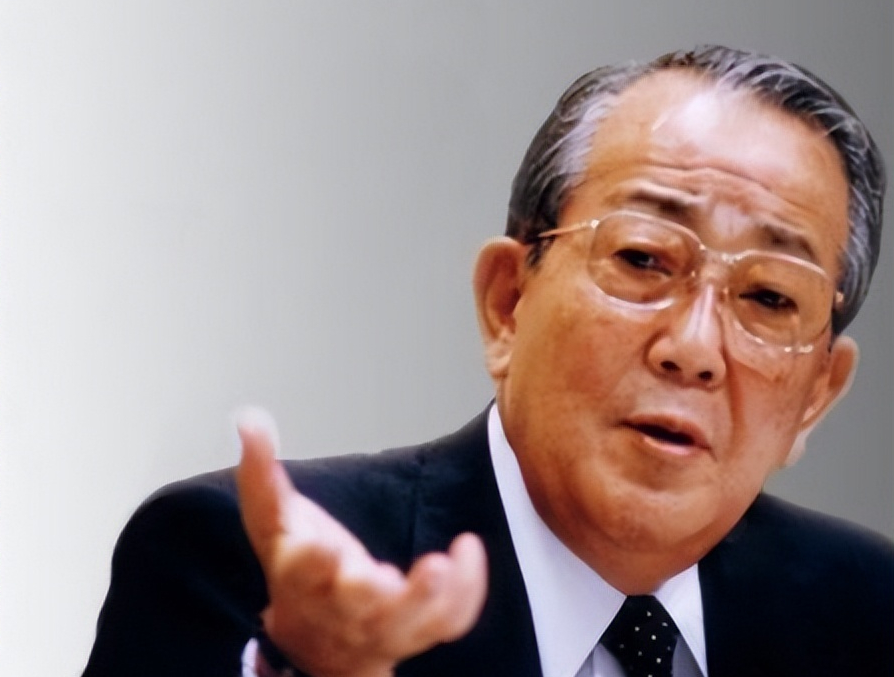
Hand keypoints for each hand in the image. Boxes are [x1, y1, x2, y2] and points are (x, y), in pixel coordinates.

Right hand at [236, 410, 487, 676]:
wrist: (317, 640)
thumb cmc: (300, 569)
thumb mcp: (272, 519)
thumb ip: (261, 468)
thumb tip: (248, 418)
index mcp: (302, 577)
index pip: (302, 571)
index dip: (313, 562)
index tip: (323, 548)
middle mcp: (342, 606)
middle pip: (357, 605)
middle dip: (370, 592)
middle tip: (387, 577)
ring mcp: (383, 623)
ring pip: (408, 620)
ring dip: (429, 597)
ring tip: (445, 564)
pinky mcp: (418, 628)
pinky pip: (448, 620)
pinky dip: (466, 591)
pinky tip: (469, 549)